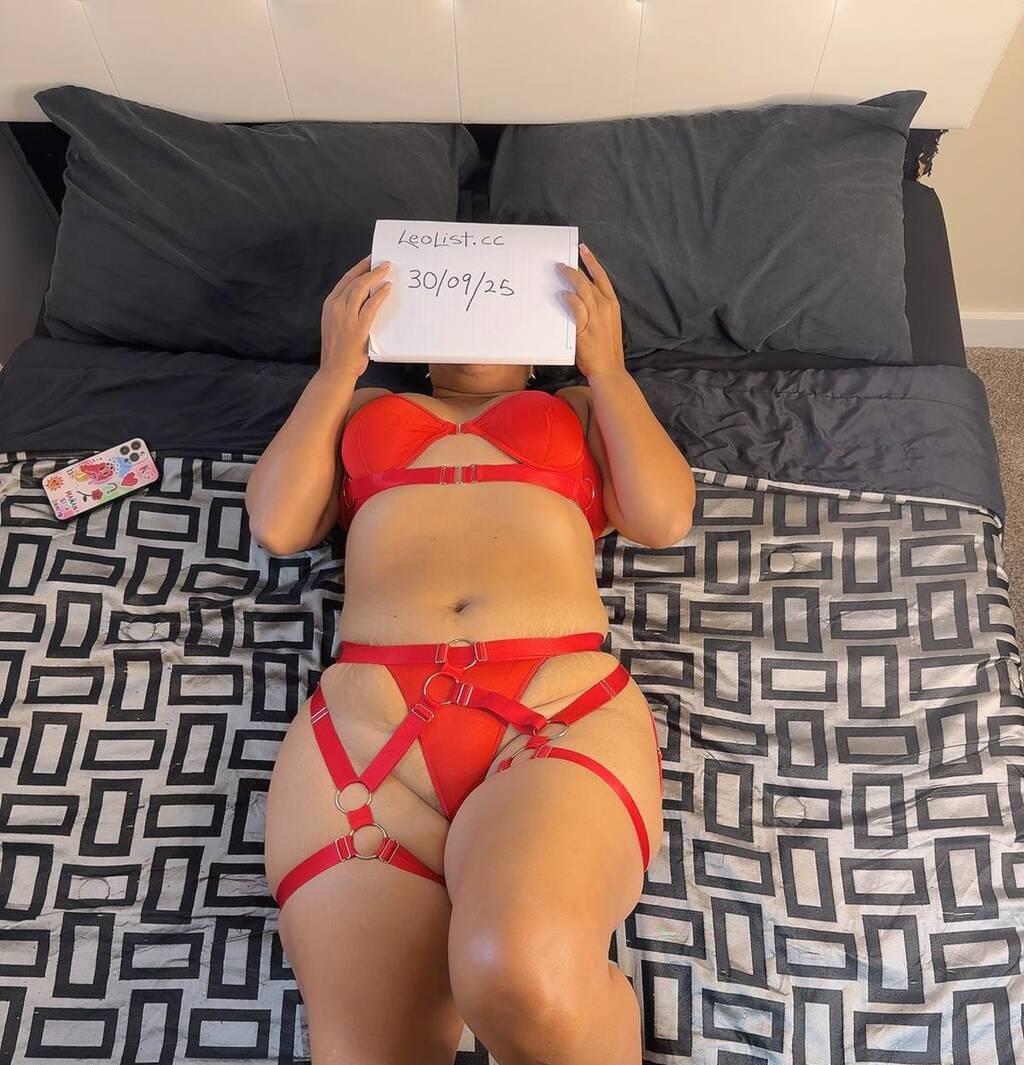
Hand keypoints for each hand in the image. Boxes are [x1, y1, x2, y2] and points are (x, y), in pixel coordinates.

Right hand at [319, 255, 391, 379]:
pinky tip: (387, 289)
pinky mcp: (358, 327)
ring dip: (376, 277)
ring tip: (387, 270)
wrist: (335, 370)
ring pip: (361, 288)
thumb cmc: (339, 351)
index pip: (345, 280)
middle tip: (382, 262)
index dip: (358, 269)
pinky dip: (380, 295)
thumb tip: (366, 300)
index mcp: (329, 305)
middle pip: (354, 280)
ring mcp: (346, 316)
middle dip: (369, 268)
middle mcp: (336, 307)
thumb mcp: (337, 325)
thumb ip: (348, 312)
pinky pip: (371, 305)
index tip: (369, 261)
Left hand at [557, 243, 625, 378]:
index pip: (601, 277)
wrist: (609, 369)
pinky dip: (568, 298)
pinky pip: (575, 306)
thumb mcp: (605, 325)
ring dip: (568, 278)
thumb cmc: (605, 350)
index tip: (583, 249)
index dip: (592, 261)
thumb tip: (578, 299)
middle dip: (574, 269)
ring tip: (557, 273)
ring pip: (581, 289)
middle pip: (588, 280)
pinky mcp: (585, 326)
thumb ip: (594, 311)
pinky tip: (560, 295)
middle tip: (560, 264)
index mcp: (612, 304)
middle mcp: (605, 306)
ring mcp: (596, 316)